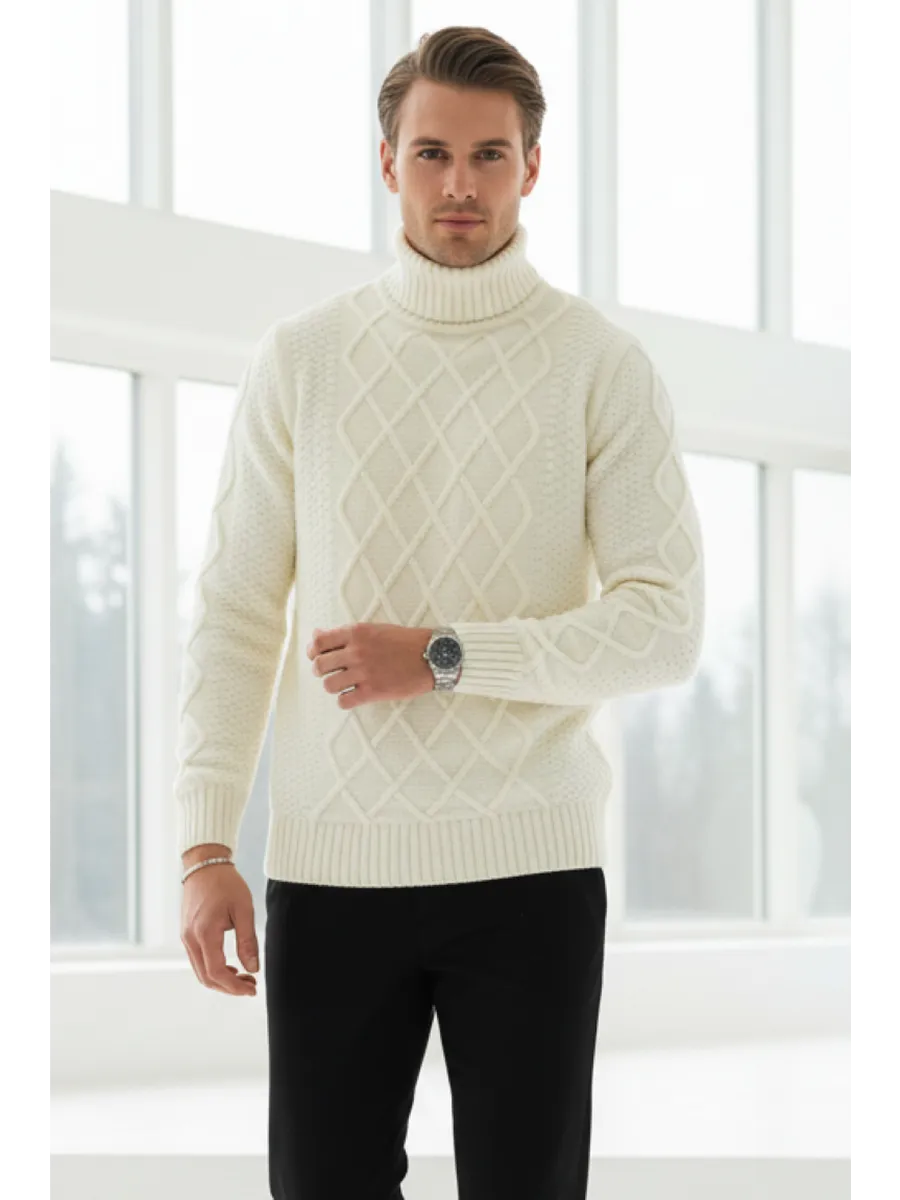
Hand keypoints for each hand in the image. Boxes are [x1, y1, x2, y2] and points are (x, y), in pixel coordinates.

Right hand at [180, 864, 258, 996]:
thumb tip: (253, 968)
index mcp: (204, 933)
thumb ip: (248, 941)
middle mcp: (190, 939)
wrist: (204, 865)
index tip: (252, 988)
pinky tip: (230, 966)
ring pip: (200, 971)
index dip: (234, 986)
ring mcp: (186, 937)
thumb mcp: (243, 910)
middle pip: (206, 978)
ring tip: (244, 976)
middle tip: (250, 985)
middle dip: (229, 987)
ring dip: (221, 980)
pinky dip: (213, 969)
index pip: (217, 973)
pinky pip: (198, 960)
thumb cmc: (225, 883)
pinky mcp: (187, 933)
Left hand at [307, 623, 434, 708]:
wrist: (432, 656)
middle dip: (321, 671)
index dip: (313, 651)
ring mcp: (364, 672)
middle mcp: (357, 651)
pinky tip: (354, 695)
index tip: (317, 656)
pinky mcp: (373, 692)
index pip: (318, 642)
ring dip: (333, 686)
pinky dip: (345, 701)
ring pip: (328, 685)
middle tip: (330, 672)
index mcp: (356, 633)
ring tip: (344, 684)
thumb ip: (346, 634)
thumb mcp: (374, 629)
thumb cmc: (404, 641)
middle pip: (319, 666)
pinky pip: (343, 701)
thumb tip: (316, 635)